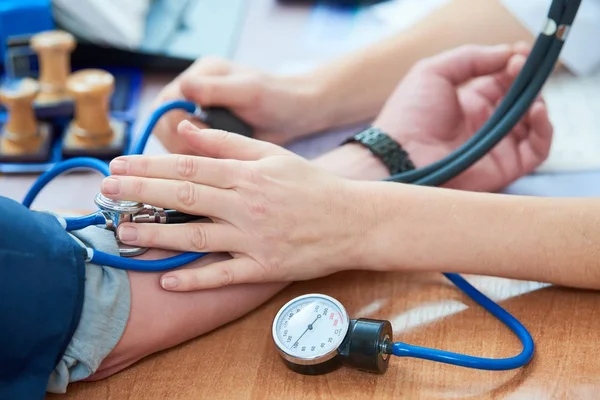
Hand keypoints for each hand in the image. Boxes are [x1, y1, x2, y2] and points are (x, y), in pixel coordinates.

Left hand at [101, 123, 370, 289]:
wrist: (354, 220)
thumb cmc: (312, 185)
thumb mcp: (273, 154)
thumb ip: (228, 143)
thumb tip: (188, 131)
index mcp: (248, 175)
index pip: (189, 168)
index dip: (150, 167)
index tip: (119, 166)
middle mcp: (247, 205)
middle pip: (185, 198)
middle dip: (140, 194)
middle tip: (106, 192)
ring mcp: (255, 239)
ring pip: (197, 237)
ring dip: (157, 236)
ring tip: (124, 233)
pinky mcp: (265, 267)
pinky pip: (224, 275)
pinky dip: (195, 279)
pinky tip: (167, 279)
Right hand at [151, 57, 320, 153]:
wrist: (298, 114)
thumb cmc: (278, 97)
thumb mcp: (248, 91)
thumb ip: (215, 89)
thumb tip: (184, 89)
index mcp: (201, 76)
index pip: (166, 102)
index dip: (174, 124)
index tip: (193, 138)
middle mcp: (194, 95)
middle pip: (164, 124)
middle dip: (179, 144)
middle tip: (203, 156)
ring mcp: (200, 116)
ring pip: (174, 141)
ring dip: (188, 156)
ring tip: (214, 161)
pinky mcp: (208, 136)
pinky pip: (189, 152)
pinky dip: (198, 162)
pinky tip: (217, 166)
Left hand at [373, 43, 552, 191]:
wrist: (401, 157)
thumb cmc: (409, 114)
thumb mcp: (433, 72)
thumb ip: (471, 58)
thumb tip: (509, 53)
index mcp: (468, 102)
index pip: (502, 80)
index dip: (514, 65)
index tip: (520, 53)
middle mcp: (484, 123)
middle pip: (520, 99)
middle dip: (527, 80)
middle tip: (522, 67)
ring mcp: (496, 145)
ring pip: (533, 122)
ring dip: (538, 101)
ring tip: (528, 91)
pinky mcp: (505, 167)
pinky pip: (538, 149)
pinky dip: (545, 129)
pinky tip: (535, 110)